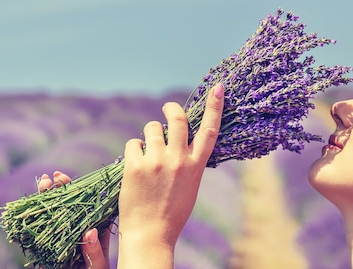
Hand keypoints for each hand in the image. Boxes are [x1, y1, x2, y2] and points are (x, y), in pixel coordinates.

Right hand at [38, 171, 110, 268]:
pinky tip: (27, 207)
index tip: (63, 177)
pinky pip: (37, 232)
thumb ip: (94, 251)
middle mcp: (75, 231)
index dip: (75, 189)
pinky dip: (31, 220)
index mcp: (92, 231)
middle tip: (51, 177)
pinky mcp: (44, 250)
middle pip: (66, 206)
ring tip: (43, 183)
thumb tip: (90, 231)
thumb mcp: (98, 266)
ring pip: (50, 214)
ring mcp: (59, 238)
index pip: (84, 205)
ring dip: (45, 199)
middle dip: (57, 190)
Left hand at [117, 84, 223, 267]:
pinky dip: (134, 150)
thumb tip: (178, 140)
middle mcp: (179, 160)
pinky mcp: (136, 165)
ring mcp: (157, 161)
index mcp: (196, 166)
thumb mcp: (190, 186)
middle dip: (172, 109)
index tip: (218, 87)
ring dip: (149, 135)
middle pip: (178, 119)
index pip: (210, 130)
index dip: (215, 106)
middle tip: (168, 110)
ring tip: (147, 153)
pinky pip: (134, 143)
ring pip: (152, 128)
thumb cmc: (171, 212)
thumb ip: (188, 162)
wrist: (150, 234)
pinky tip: (135, 166)